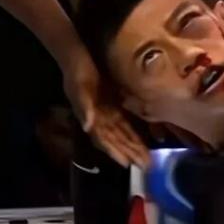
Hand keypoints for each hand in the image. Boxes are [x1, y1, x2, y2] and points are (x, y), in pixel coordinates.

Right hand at [62, 49, 148, 168]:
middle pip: (116, 140)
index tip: (127, 164)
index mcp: (91, 119)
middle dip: (129, 153)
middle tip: (145, 166)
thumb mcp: (79, 89)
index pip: (105, 140)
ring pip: (122, 134)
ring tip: (147, 158)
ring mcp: (107, 112)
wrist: (77, 58)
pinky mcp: (113, 104)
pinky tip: (145, 137)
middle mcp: (100, 119)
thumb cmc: (77, 74)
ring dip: (134, 146)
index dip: (115, 152)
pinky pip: (125, 122)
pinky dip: (133, 131)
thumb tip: (87, 128)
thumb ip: (84, 108)